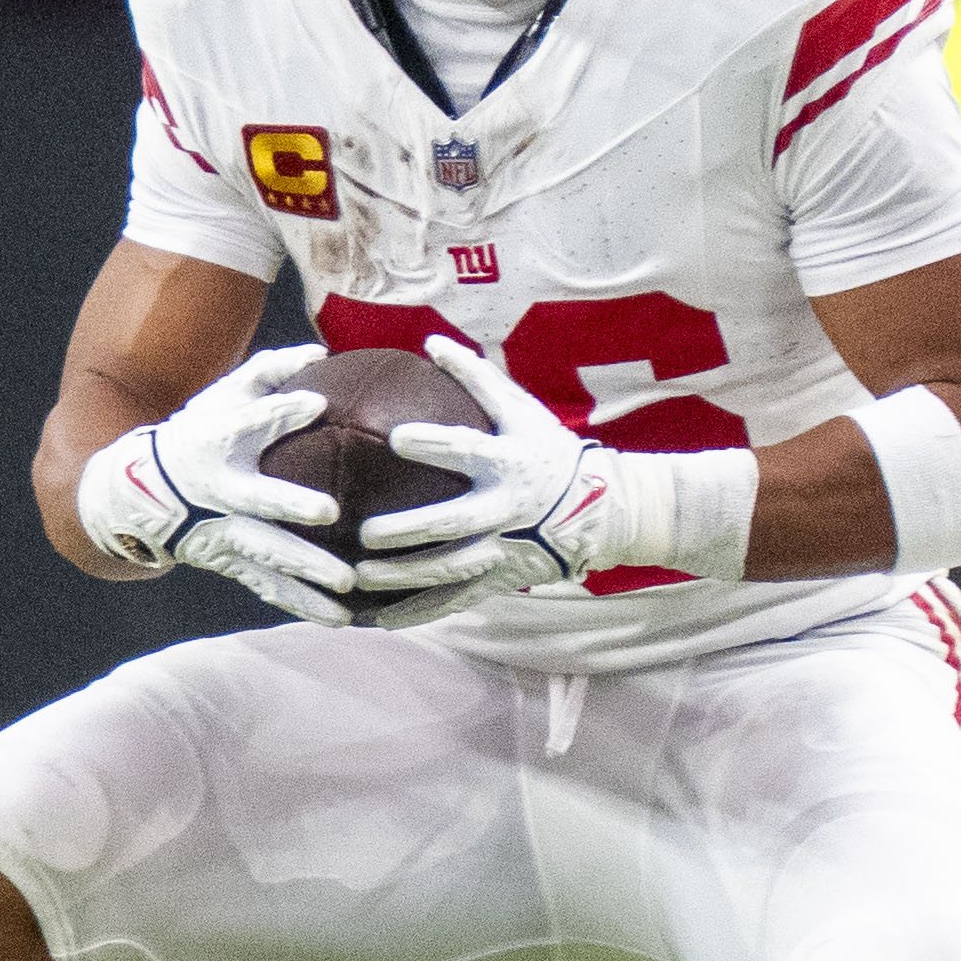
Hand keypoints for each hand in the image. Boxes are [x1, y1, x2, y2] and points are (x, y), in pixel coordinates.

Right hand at [72, 343, 355, 625]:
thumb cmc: (199, 434)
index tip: (317, 403)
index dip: (280, 412)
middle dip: (290, 505)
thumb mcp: (221, 397)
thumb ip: (268, 372)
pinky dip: (302, 604)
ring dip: (305, 571)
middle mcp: (220, 492)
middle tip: (330, 512)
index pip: (250, 423)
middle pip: (257, 500)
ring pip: (267, 554)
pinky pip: (269, 587)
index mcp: (217, 443)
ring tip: (346, 585)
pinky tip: (342, 619)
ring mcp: (224, 533)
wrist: (140, 496)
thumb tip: (321, 354)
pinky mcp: (231, 564)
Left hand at [358, 337, 756, 611]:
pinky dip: (416, 612)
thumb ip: (476, 377)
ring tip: (359, 577)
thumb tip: (430, 341)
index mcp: (509, 463)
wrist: (600, 510)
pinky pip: (454, 601)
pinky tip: (376, 619)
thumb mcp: (522, 410)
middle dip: (410, 530)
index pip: (469, 451)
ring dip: (404, 577)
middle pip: (454, 523)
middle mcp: (505, 509)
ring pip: (450, 570)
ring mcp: (504, 549)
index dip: (435, 445)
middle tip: (366, 532)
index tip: (396, 438)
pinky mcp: (500, 580)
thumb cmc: (548, 450)